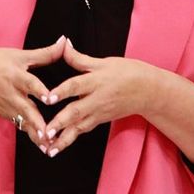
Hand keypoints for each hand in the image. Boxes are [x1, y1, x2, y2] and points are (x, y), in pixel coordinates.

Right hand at [0, 37, 65, 147]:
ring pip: (23, 122)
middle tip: (50, 133)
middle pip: (25, 109)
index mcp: (14, 75)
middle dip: (37, 122)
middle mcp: (11, 93)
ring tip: (49, 146)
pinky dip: (31, 135)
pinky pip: (21, 125)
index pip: (28, 83)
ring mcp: (7, 107)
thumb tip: (65, 42)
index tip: (50, 98)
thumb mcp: (18, 55)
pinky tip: (43, 145)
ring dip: (36, 134)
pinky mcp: (6, 115)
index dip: (39, 91)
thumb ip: (45, 53)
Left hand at [43, 40, 153, 156]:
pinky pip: (83, 130)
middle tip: (45, 132)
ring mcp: (99, 112)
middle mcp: (96, 99)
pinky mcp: (100, 120)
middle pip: (76, 111)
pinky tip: (57, 147)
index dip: (62, 91)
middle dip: (60, 123)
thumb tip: (63, 44)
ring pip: (78, 127)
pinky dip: (71, 139)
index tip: (48, 98)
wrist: (148, 91)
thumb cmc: (127, 73)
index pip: (76, 85)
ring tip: (49, 149)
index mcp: (96, 81)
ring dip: (63, 139)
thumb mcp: (105, 62)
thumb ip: (80, 58)